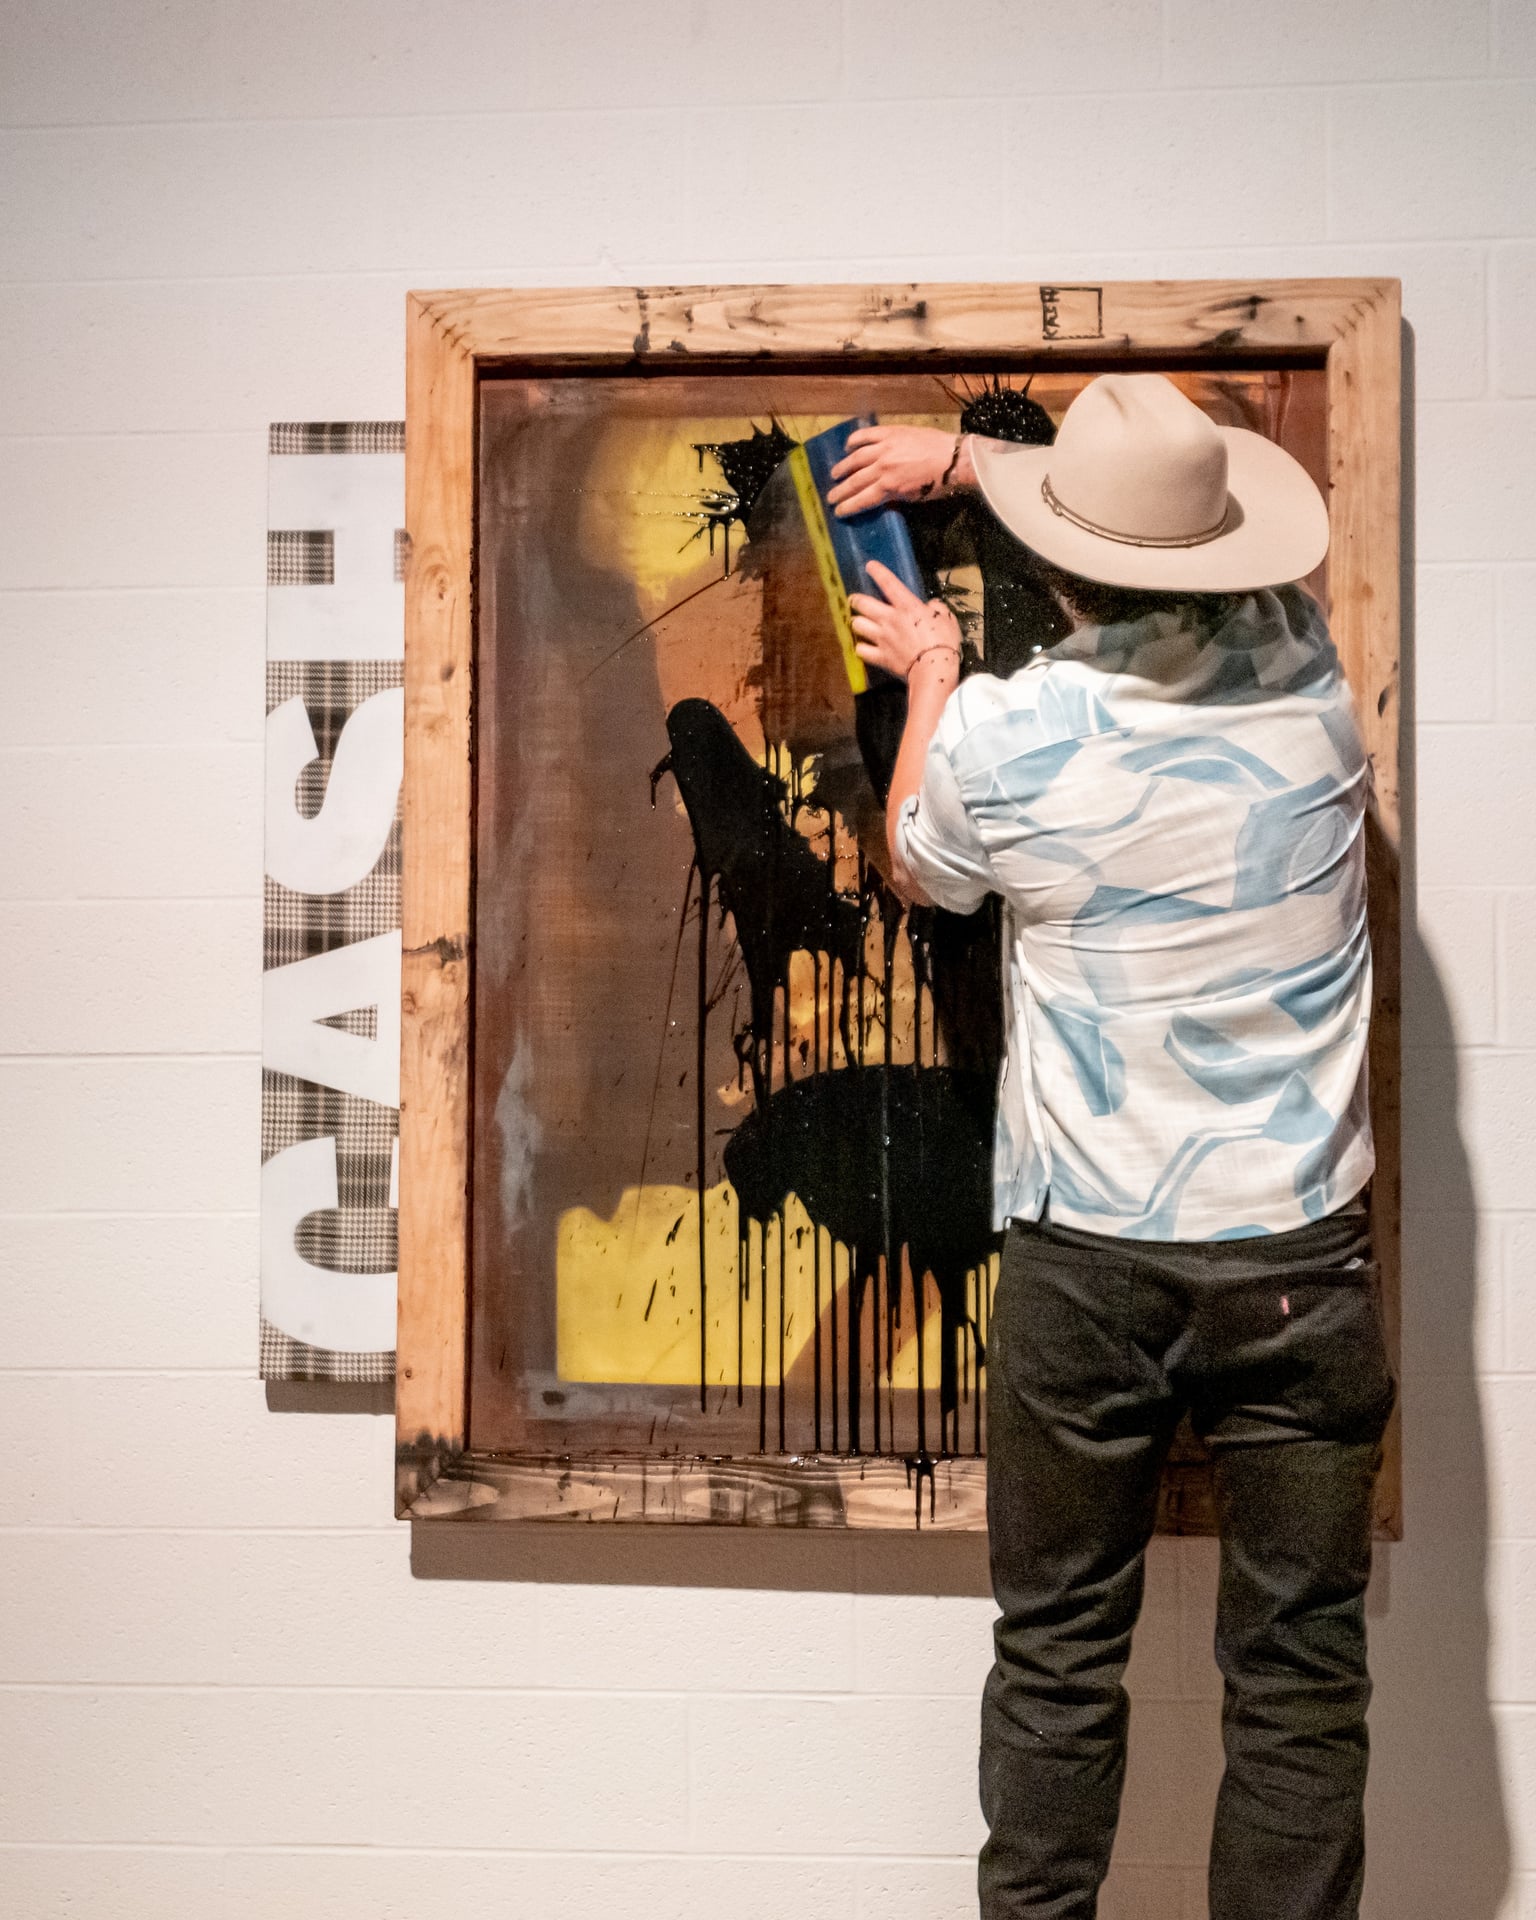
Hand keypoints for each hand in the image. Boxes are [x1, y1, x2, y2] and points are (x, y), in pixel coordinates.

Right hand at [827, 425, 967, 516]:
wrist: (954, 458)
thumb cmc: (938, 482)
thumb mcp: (915, 498)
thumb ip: (894, 497)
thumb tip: (880, 498)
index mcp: (889, 487)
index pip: (862, 499)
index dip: (848, 507)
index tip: (838, 512)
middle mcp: (882, 467)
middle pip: (855, 481)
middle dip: (840, 491)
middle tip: (830, 497)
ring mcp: (885, 448)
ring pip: (856, 458)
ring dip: (843, 467)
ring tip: (834, 474)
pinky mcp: (890, 433)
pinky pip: (867, 435)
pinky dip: (855, 440)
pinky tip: (848, 446)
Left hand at [849, 559, 961, 685]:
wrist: (934, 668)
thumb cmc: (943, 641)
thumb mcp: (947, 618)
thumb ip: (937, 609)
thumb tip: (931, 607)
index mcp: (907, 606)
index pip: (889, 583)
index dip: (877, 572)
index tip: (870, 566)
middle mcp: (889, 619)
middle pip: (862, 604)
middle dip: (856, 600)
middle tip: (855, 601)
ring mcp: (882, 638)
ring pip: (858, 625)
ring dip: (858, 623)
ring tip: (860, 624)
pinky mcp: (880, 657)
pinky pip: (862, 650)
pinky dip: (861, 648)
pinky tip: (864, 647)